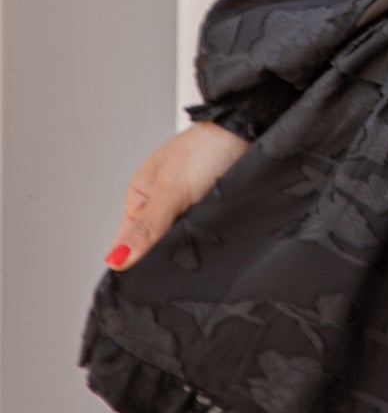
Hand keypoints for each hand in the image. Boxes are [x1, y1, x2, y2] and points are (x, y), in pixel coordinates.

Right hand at [103, 119, 251, 272]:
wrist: (246, 132)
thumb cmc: (206, 147)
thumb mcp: (170, 190)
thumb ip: (147, 227)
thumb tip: (116, 259)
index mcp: (139, 197)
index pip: (126, 243)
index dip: (133, 263)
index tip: (145, 280)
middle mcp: (159, 205)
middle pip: (154, 247)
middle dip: (166, 255)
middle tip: (180, 256)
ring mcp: (185, 209)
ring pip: (180, 243)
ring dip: (189, 246)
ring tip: (199, 243)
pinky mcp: (207, 211)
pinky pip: (201, 235)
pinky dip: (206, 239)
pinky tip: (212, 240)